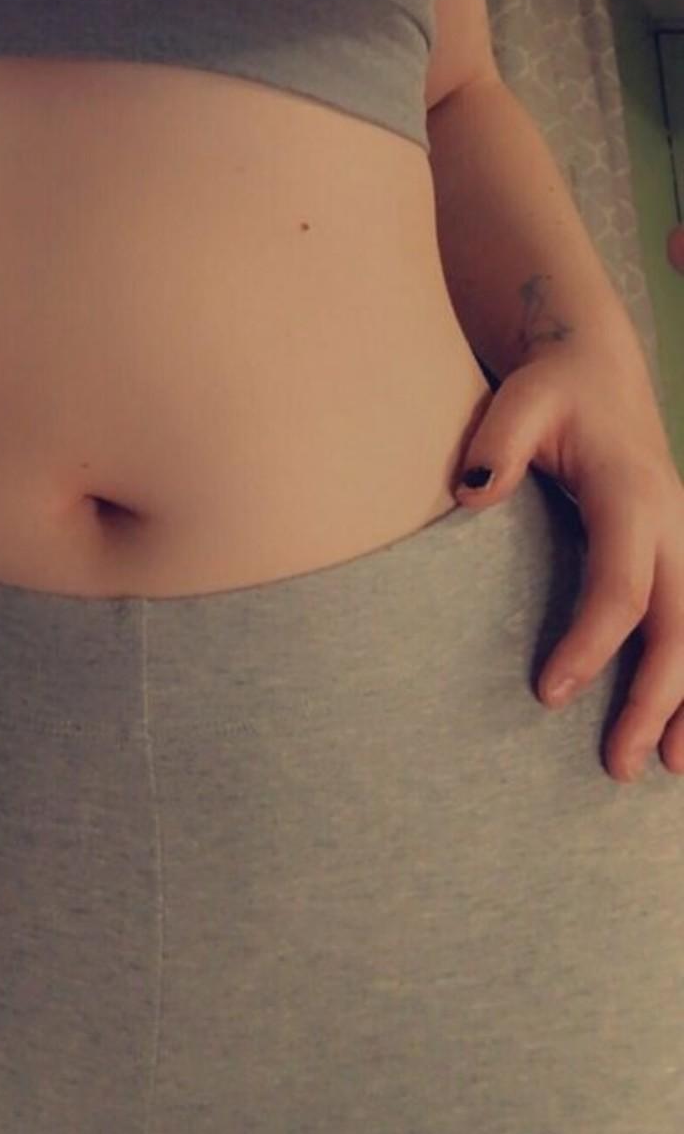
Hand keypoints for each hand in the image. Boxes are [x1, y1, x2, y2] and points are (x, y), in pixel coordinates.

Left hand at [451, 351, 683, 783]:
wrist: (597, 366)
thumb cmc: (552, 389)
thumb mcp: (520, 400)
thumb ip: (497, 444)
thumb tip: (471, 496)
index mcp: (633, 496)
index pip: (621, 586)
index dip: (589, 644)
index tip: (547, 694)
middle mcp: (674, 525)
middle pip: (679, 625)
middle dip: (656, 699)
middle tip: (619, 765)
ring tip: (668, 767)